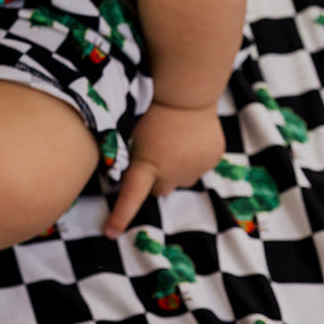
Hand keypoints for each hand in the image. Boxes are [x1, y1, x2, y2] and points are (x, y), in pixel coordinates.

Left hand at [103, 100, 224, 237]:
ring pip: (182, 178)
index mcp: (147, 165)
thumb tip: (121, 165)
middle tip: (153, 154)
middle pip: (159, 190)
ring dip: (176, 167)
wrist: (186, 90)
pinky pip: (199, 165)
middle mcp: (173, 173)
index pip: (131, 196)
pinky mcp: (212, 159)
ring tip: (173, 139)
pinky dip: (194, 156)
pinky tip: (190, 134)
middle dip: (155, 179)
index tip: (110, 233)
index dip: (120, 216)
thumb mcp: (131, 130)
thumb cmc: (151, 103)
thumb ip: (127, 152)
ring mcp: (196, 168)